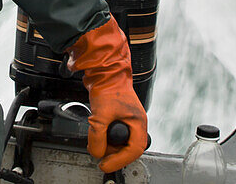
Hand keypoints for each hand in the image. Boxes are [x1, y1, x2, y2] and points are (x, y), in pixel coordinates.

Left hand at [68, 16, 148, 171]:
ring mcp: (126, 118)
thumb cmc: (109, 86)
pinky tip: (97, 130)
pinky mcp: (117, 115)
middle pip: (127, 147)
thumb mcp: (101, 115)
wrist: (103, 70)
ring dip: (107, 143)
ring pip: (118, 141)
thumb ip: (98, 136)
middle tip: (100, 152)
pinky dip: (103, 134)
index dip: (120, 160)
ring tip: (97, 140)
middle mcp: (135, 122)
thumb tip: (97, 152)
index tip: (106, 165)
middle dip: (113, 152)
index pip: (134, 150)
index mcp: (138, 122)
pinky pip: (112, 131)